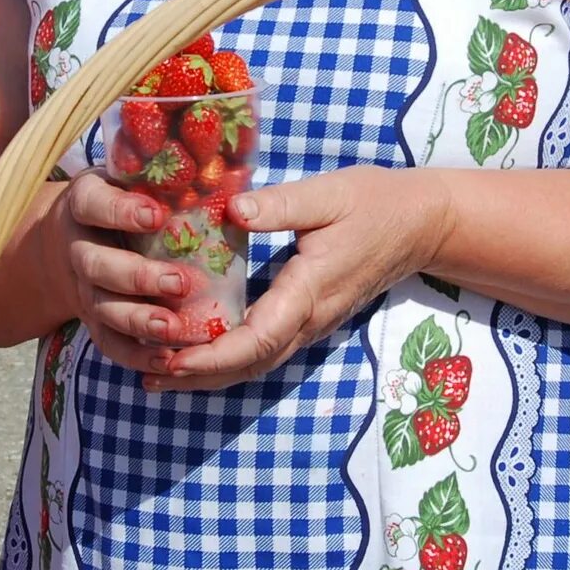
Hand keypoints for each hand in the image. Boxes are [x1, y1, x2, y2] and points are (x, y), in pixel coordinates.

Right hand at [44, 172, 222, 371]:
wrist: (74, 237)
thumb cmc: (121, 197)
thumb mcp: (132, 175)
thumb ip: (166, 172)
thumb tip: (228, 162)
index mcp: (85, 203)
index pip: (93, 205)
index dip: (120, 213)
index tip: (156, 215)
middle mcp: (78, 248)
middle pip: (95, 266)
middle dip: (137, 277)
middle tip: (179, 282)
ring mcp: (83, 289)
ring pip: (103, 309)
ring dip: (139, 320)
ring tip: (174, 329)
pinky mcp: (95, 321)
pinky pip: (111, 344)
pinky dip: (138, 356)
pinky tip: (169, 361)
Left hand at [147, 168, 447, 392]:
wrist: (421, 224)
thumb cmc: (374, 203)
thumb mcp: (329, 194)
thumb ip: (280, 205)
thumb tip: (231, 211)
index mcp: (309, 290)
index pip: (259, 337)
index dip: (214, 354)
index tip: (174, 359)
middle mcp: (309, 319)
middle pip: (250, 363)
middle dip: (199, 375)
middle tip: (148, 374)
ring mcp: (311, 325)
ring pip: (256, 364)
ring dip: (209, 375)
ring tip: (159, 375)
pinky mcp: (309, 320)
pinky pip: (264, 351)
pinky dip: (228, 361)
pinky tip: (197, 357)